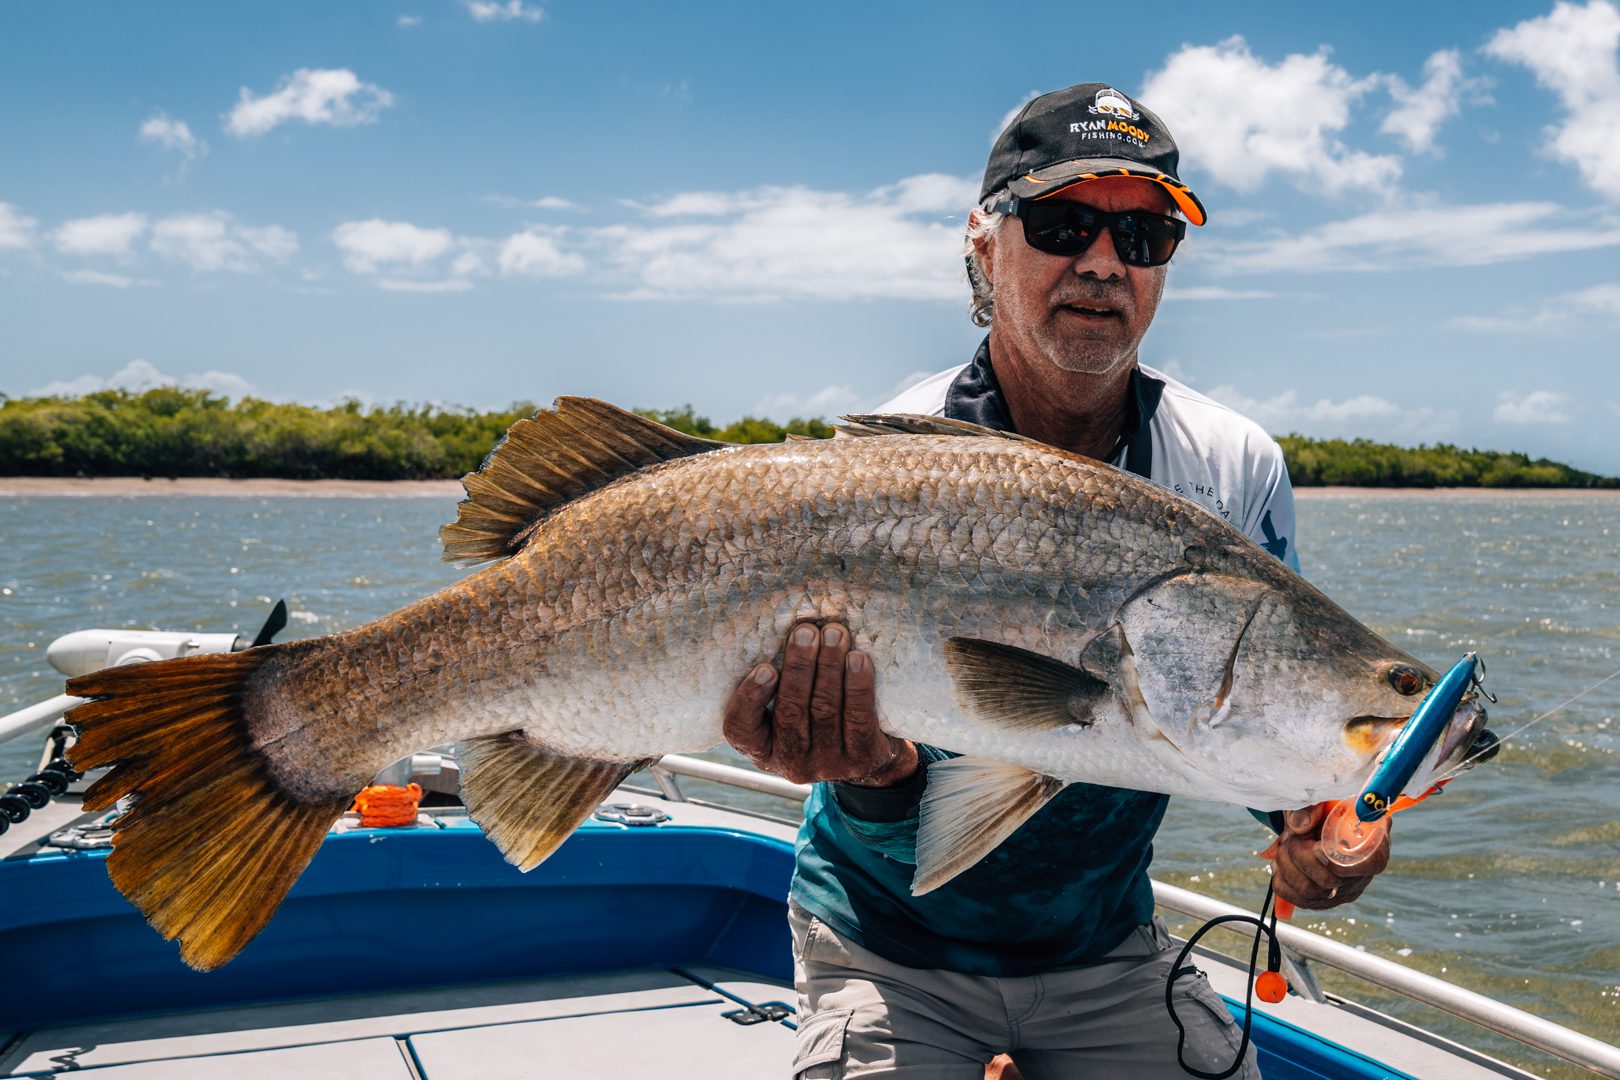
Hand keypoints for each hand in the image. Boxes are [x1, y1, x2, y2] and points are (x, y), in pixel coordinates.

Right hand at [723, 620, 916, 786]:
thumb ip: (780, 685)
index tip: (766, 667)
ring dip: (829, 666)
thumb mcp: (792, 713)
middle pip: (790, 711)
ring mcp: (828, 765)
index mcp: (763, 750)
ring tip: (834, 633)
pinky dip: (857, 685)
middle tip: (806, 631)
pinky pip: (858, 719)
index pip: (740, 730)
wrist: (874, 757)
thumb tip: (786, 629)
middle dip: (799, 666)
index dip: (750, 698)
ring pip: (824, 710)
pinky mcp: (862, 760)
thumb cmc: (822, 719)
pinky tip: (858, 659)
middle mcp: (791, 763)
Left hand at [1266, 803, 1389, 909]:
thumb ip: (1310, 807)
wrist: (1313, 824)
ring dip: (1287, 866)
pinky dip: (1281, 880)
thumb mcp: (1317, 799)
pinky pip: (1298, 900)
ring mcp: (1343, 891)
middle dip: (1299, 855)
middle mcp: (1362, 874)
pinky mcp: (1324, 901)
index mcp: (1373, 845)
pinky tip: (1281, 863)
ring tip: (1284, 847)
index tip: (1316, 846)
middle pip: (1328, 880)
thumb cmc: (1323, 811)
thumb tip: (1300, 825)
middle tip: (1291, 837)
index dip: (1340, 859)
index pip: (1372, 864)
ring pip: (1310, 892)